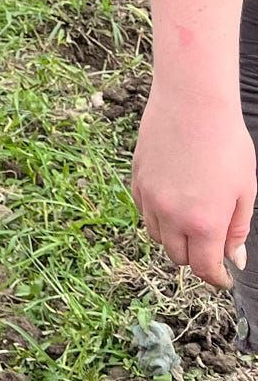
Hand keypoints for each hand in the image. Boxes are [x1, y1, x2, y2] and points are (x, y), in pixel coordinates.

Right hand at [132, 83, 255, 287]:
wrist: (192, 102)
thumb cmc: (226, 142)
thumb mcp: (244, 190)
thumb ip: (236, 229)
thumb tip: (233, 258)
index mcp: (203, 223)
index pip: (203, 268)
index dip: (215, 277)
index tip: (223, 277)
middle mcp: (171, 215)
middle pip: (177, 256)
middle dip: (195, 256)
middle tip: (210, 243)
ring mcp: (150, 197)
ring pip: (157, 236)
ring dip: (174, 237)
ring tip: (190, 219)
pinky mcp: (137, 179)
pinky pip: (144, 211)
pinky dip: (157, 215)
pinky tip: (173, 199)